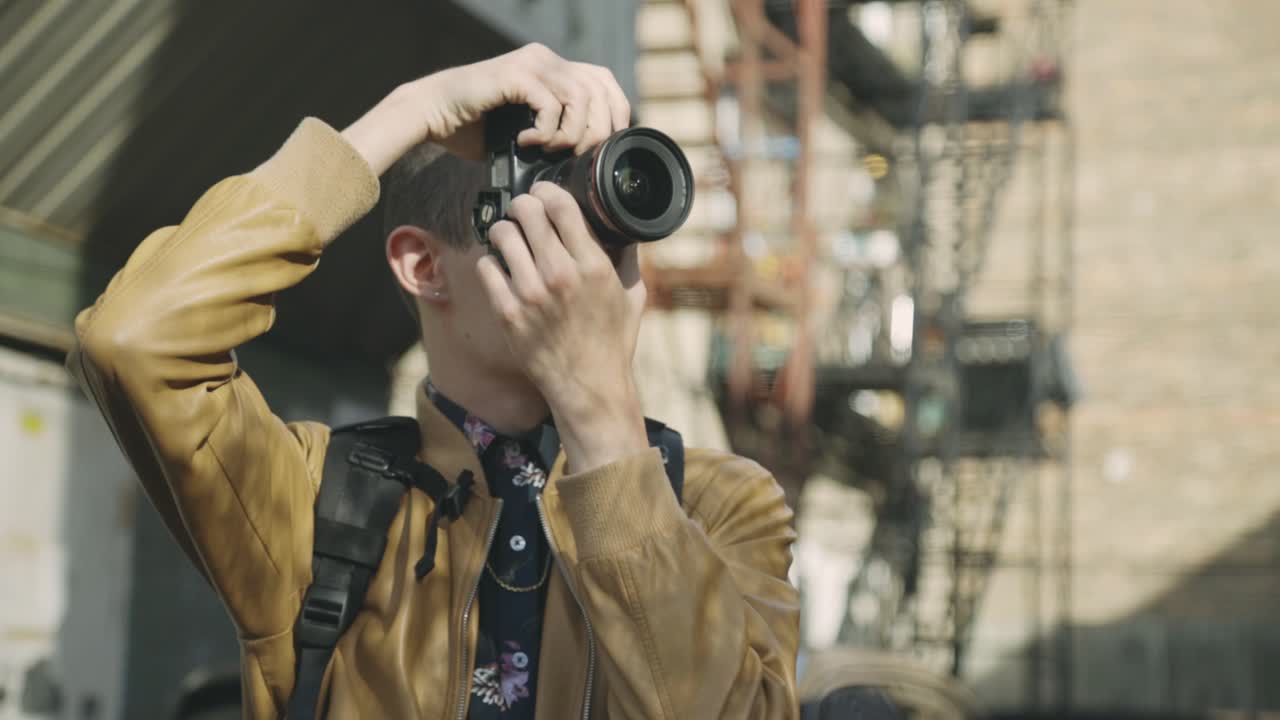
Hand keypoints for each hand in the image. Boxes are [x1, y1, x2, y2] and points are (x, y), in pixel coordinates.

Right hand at [343, 43, 630, 174]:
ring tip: (549, 149)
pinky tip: (526, 142)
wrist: (434, 114)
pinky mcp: (515, 75)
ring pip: (580, 97)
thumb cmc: (476, 128)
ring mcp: (532, 64)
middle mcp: (547, 60)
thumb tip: (589, 159)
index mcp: (554, 69)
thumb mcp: (529, 132)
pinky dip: (546, 131)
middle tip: (575, 155)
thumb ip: (558, 132)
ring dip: (571, 133)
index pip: (604, 81)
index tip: (606, 146)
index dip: (615, 113)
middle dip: (597, 130)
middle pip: (600, 89)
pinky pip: (550, 104)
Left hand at [476, 183, 648, 472]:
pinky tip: (501, 267)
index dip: (547, 190)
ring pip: (502, 234)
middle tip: (524, 212)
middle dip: (523, 205)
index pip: (560, 204)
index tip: (543, 192)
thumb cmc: (612, 342)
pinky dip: (492, 262)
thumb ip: (627, 256)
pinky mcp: (508, 313)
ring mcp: (531, 294)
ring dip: (505, 231)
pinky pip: (486, 267)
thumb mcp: (633, 295)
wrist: (588, 386)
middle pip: (526, 211)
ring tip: (510, 238)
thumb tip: (622, 225)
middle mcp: (560, 275)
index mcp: (593, 266)